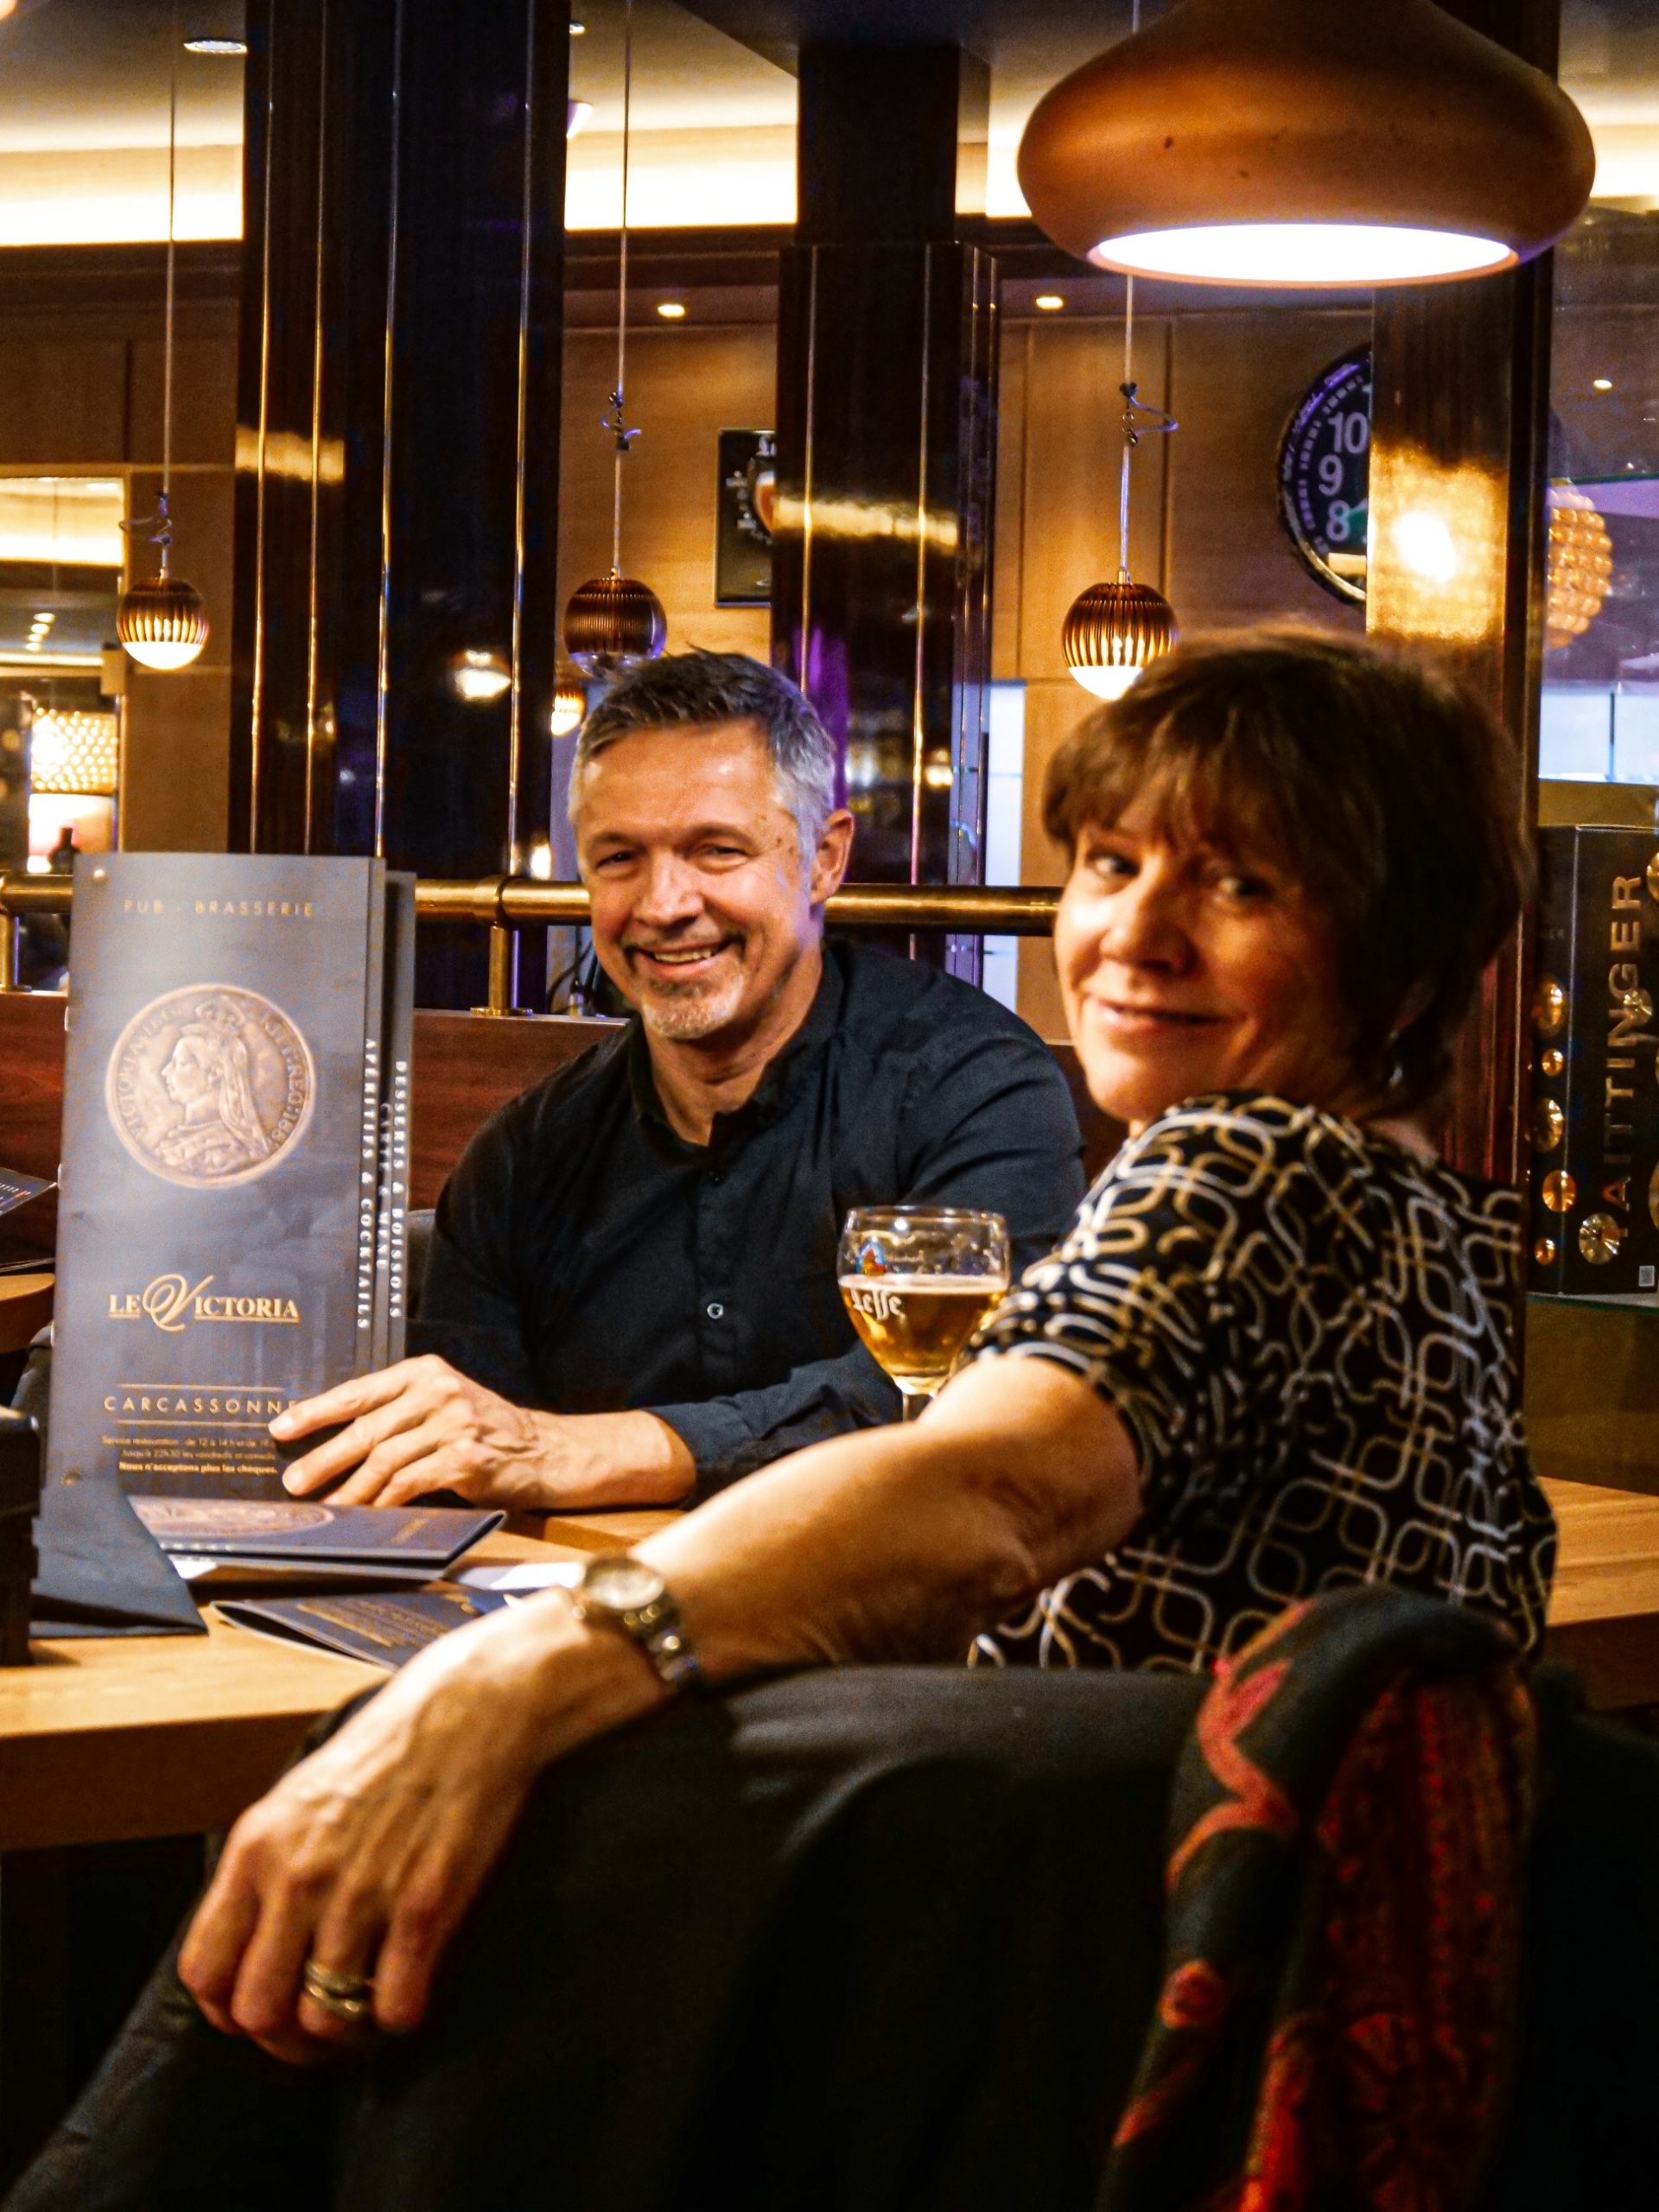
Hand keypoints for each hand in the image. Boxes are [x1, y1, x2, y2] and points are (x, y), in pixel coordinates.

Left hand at [179, 1599, 663, 2061]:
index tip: (262, 2008)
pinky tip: (411, 1983)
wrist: (468, 1710)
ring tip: (368, 1999)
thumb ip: (264, 1873)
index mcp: (257, 1848)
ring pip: (326, 2018)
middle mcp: (299, 1876)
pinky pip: (395, 2008)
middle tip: (319, 2018)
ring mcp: (362, 1894)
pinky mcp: (425, 1905)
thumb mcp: (296, 1801)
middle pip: (257, 2012)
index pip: (204, 1971)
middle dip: (285, 2034)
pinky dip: (400, 2013)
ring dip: (348, 2026)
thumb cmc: (384, 1755)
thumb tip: (244, 1953)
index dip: (227, 2010)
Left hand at [274, 1355, 554, 1508]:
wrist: (544, 1450)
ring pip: (384, 1460)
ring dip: (350, 1489)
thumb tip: (333, 1443)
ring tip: (326, 1506)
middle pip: (366, 1428)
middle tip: (294, 1482)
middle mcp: (437, 1391)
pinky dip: (383, 1502)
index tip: (281, 1428)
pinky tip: (368, 1515)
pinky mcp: (465, 1458)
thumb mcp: (442, 1404)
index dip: (316, 1411)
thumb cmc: (484, 1430)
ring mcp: (453, 1423)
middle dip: (324, 1457)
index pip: (359, 1391)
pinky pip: (410, 1483)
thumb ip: (398, 1412)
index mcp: (424, 1372)